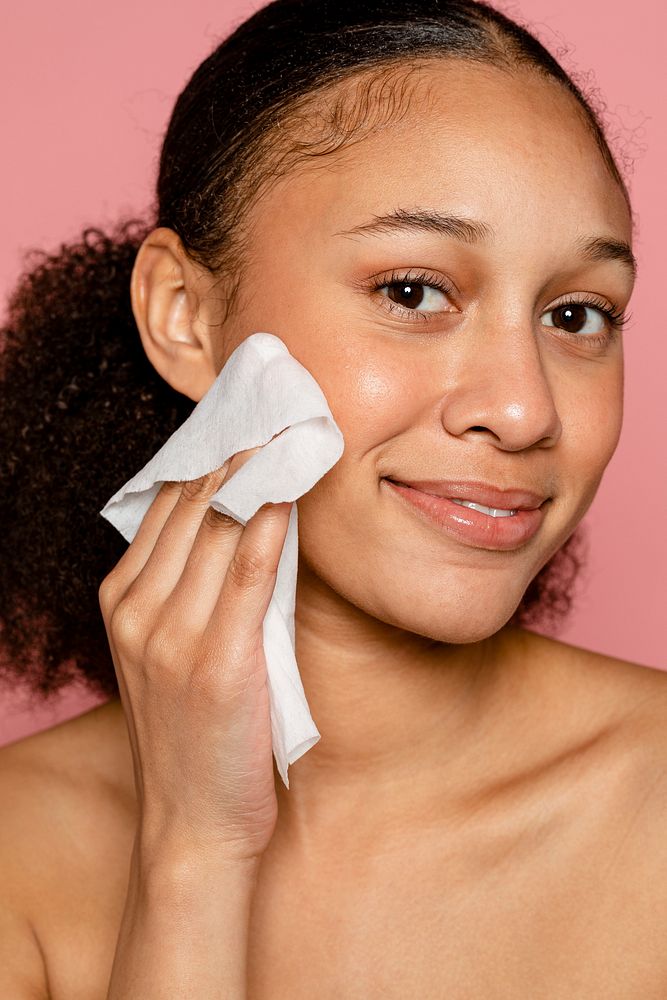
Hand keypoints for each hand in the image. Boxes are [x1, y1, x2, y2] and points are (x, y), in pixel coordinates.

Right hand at [98, 449, 290, 865]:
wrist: (192, 824)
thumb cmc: (196, 734)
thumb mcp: (175, 650)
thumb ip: (196, 588)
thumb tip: (248, 521)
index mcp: (122, 600)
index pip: (166, 503)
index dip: (210, 455)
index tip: (248, 417)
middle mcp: (138, 609)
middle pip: (191, 504)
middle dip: (236, 449)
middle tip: (279, 405)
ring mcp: (172, 634)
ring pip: (218, 526)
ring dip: (258, 471)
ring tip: (293, 428)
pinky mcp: (217, 661)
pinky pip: (248, 570)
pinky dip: (273, 522)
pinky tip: (293, 487)